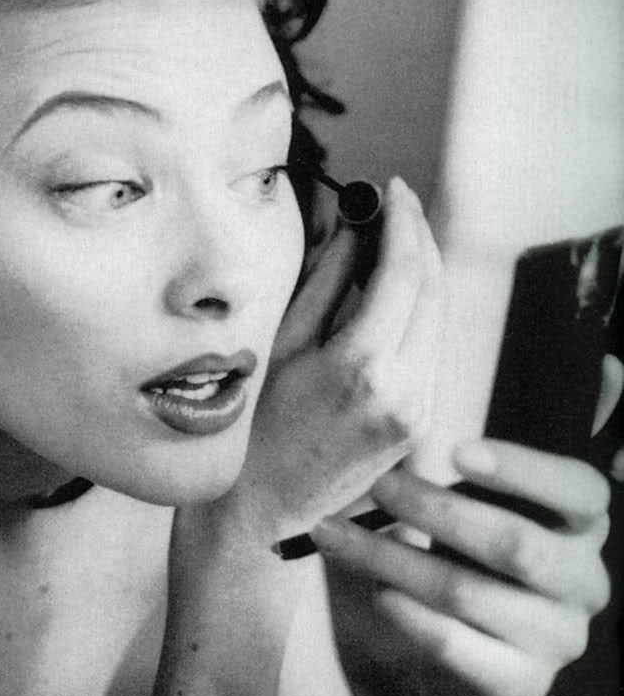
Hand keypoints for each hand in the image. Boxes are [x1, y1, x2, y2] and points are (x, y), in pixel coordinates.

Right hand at [214, 177, 444, 542]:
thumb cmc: (255, 424)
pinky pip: (431, 349)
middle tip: (398, 206)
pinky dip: (419, 310)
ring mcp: (419, 410)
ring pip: (440, 318)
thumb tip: (351, 232)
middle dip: (421, 238)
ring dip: (424, 272)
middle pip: (434, 290)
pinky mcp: (420, 423)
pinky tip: (393, 292)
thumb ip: (325, 282)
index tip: (393, 190)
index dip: (404, 222)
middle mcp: (404, 389)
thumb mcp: (281, 344)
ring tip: (394, 241)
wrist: (264, 505)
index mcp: (362, 366)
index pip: (404, 273)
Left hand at [311, 440, 611, 695]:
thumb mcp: (478, 513)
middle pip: (515, 544)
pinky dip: (407, 613)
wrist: (477, 659)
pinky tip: (376, 591)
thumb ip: (459, 485)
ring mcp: (557, 638)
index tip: (457, 452)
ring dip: (390, 558)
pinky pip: (452, 643)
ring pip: (465, 592)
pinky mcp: (520, 683)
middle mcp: (583, 583)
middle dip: (437, 510)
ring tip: (337, 535)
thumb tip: (396, 454)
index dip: (522, 469)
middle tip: (380, 486)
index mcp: (582, 527)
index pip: (579, 491)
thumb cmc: (475, 559)